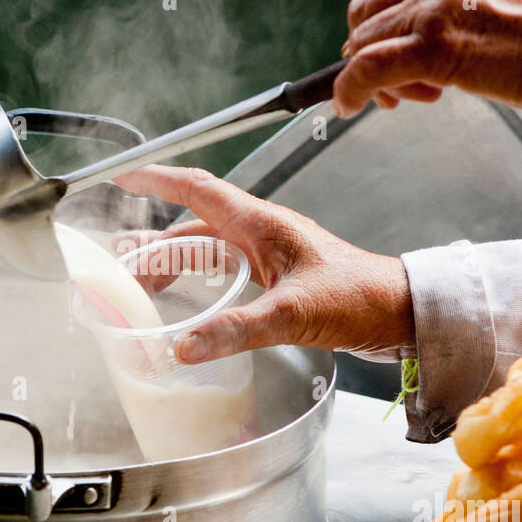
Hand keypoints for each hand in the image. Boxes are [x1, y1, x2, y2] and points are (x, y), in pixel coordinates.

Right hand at [113, 165, 412, 363]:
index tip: (123, 175)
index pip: (197, 189)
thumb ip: (236, 329)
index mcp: (262, 225)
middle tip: (120, 262)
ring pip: (209, 250)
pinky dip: (201, 283)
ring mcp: (271, 256)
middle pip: (194, 226)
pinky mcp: (280, 279)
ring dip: (175, 263)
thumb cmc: (359, 297)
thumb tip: (184, 346)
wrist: (401, 311)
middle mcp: (262, 233)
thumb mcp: (292, 312)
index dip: (157, 180)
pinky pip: (228, 273)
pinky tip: (190, 304)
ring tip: (143, 284)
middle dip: (154, 241)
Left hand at [334, 0, 521, 115]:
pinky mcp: (431, 45)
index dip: (392, 23)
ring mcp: (435, 4)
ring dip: (374, 74)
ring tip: (409, 96)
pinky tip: (348, 106)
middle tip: (402, 82)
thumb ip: (465, 3)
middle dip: (376, 46)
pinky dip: (349, 89)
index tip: (405, 52)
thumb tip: (432, 33)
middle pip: (372, 8)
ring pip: (366, 39)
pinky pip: (366, 67)